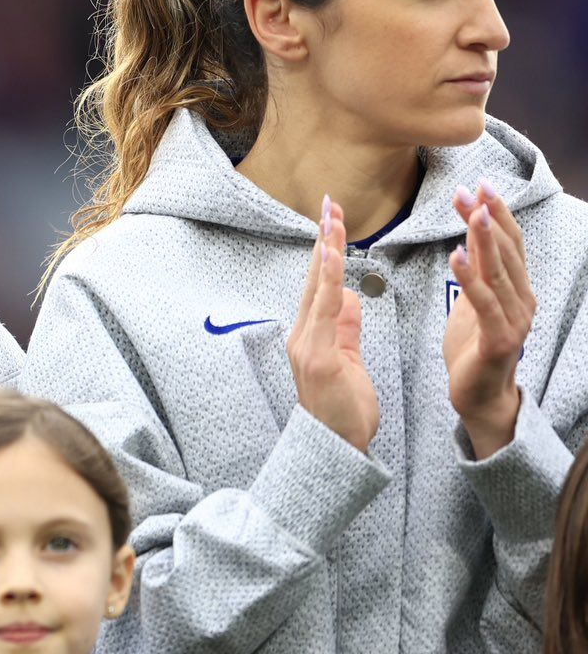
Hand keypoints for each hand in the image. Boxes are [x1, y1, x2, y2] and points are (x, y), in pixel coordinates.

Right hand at [289, 196, 379, 451]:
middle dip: (323, 239)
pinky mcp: (316, 354)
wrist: (337, 449)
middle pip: (315, 278)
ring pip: (318, 286)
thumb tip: (350, 300)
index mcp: (311, 335)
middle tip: (329, 204)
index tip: (333, 221)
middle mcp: (302, 334)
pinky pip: (324, 308)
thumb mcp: (349, 363)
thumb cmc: (344, 412)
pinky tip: (335, 254)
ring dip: (326, 249)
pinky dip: (329, 278)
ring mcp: (306, 343)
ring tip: (332, 217)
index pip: (321, 284)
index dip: (326, 251)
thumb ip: (347, 330)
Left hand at [447, 179, 534, 457]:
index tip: (480, 184)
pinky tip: (456, 254)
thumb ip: (477, 272)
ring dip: (484, 239)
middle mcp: (523, 300)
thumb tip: (469, 238)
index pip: (509, 244)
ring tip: (470, 211)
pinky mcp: (500, 339)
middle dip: (489, 217)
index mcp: (518, 289)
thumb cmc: (474, 347)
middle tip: (472, 188)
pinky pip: (484, 302)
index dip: (496, 213)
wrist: (479, 395)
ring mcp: (515, 319)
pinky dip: (470, 277)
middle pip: (507, 251)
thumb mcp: (473, 301)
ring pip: (500, 272)